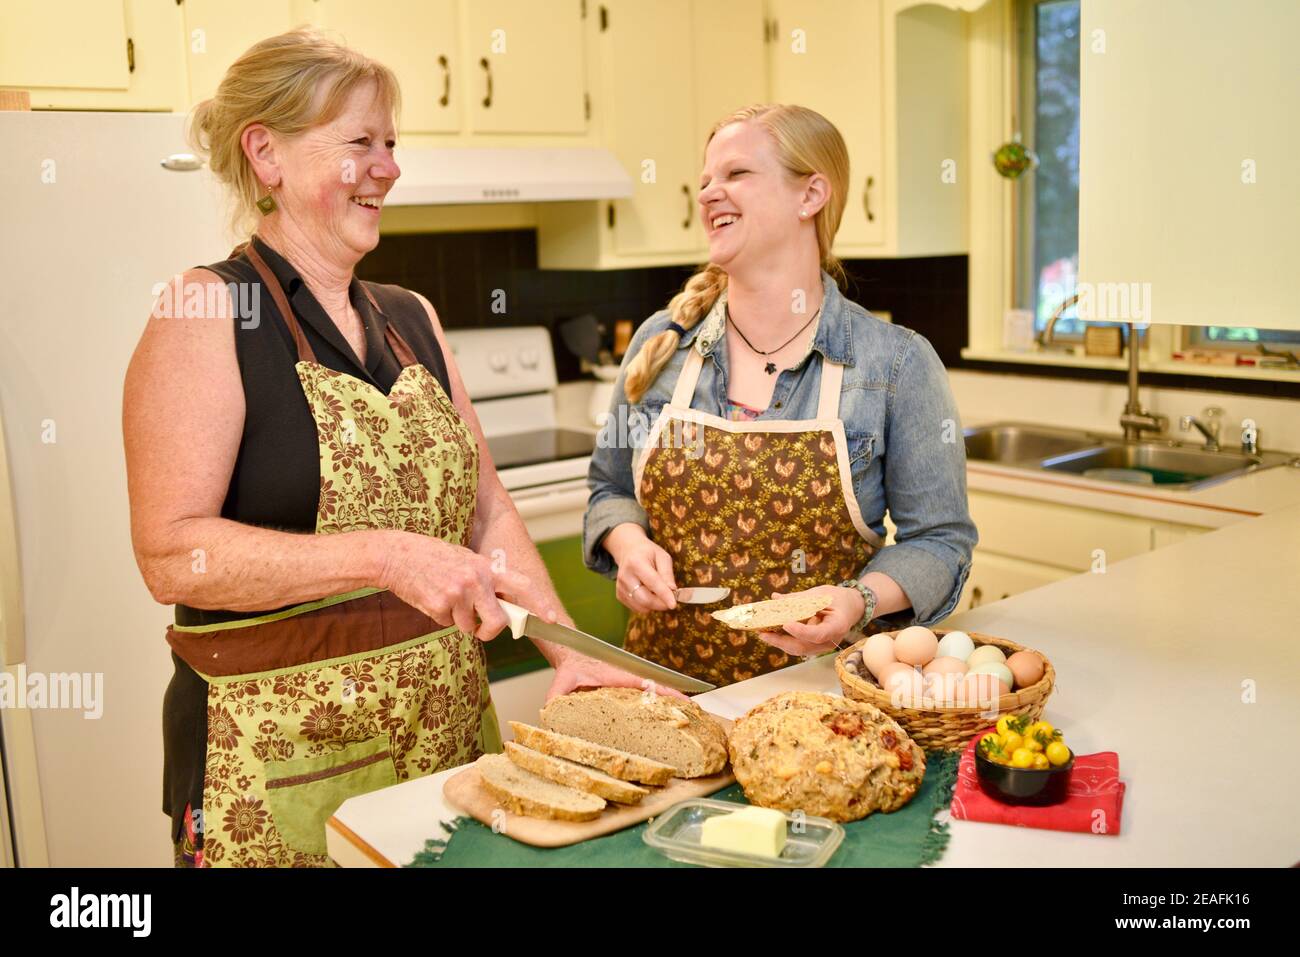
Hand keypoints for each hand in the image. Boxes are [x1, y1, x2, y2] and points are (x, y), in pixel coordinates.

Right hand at [379, 532, 557, 641]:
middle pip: (497, 621)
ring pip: (468, 627)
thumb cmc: (433, 558)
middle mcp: (476, 579)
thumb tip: (502, 606)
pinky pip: (446, 624)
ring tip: (445, 597)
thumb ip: (485, 580)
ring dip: (458, 621)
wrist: (397, 555)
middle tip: (479, 627)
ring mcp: (457, 593)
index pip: (522, 586)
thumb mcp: (466, 561)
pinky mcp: (439, 605)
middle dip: (489, 631)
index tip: (552, 619)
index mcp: (487, 567)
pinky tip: (431, 598)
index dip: (539, 604)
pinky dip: (440, 617)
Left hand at [545, 653, 686, 701]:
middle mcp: (627, 677)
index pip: (644, 682)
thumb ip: (555, 694)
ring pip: (654, 688)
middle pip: (656, 685)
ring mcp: (629, 681)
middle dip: (675, 696)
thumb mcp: (562, 681)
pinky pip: (648, 692)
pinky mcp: (628, 685)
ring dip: (671, 697)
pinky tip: (670, 709)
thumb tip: (548, 709)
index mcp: (617, 675)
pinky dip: (661, 698)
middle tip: (694, 708)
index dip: (662, 689)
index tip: (679, 696)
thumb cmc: (570, 668)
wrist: (572, 654)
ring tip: (689, 710)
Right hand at [604, 523, 677, 613]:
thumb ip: (667, 574)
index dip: (664, 595)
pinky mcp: (619, 595)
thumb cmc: (648, 553)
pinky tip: (649, 593)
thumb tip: (672, 591)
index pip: (652, 583)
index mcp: (636, 563)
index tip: (674, 604)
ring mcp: (620, 587)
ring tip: (659, 593)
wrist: (628, 551)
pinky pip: (637, 608)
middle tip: (672, 600)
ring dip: (655, 605)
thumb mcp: (662, 557)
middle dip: (661, 604)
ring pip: (642, 607)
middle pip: (645, 599)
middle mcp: (625, 576)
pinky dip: (647, 605)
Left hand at [753, 585, 863, 658]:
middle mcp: (831, 640)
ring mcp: (823, 646)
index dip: (801, 631)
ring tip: (762, 633)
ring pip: (798, 649)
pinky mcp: (815, 646)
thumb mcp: (820, 594)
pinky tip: (770, 633)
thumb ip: (798, 598)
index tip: (786, 623)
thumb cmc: (838, 598)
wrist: (851, 607)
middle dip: (781, 641)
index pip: (818, 634)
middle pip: (804, 646)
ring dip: (779, 642)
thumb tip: (775, 598)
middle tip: (763, 632)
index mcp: (837, 626)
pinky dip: (784, 641)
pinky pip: (798, 646)